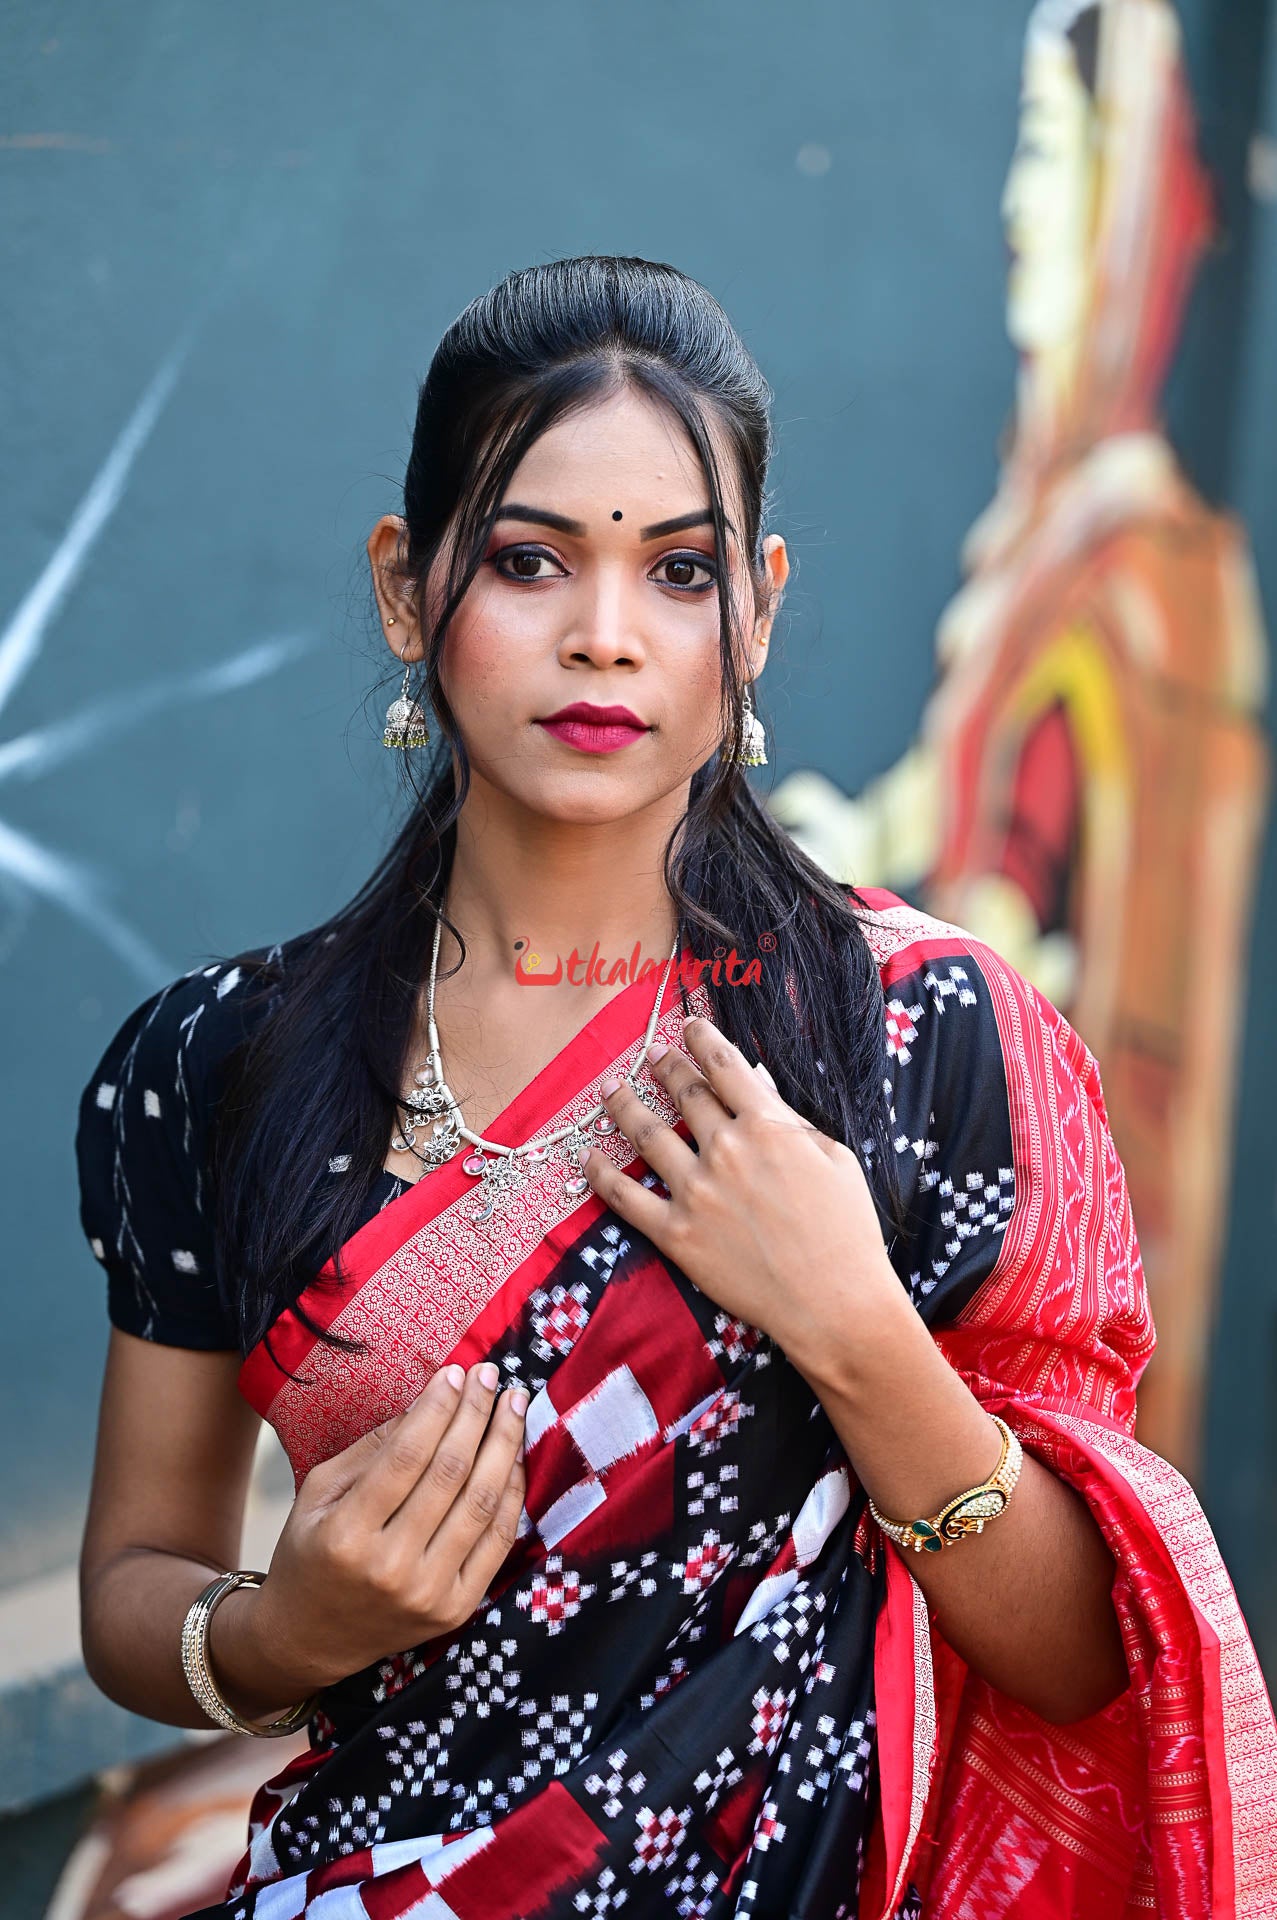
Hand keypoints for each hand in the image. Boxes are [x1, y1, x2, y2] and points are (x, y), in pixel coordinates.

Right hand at [214, 1362, 526, 1703]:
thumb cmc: (312, 1551)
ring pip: (482, 1503)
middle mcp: (391, 1567)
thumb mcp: (318, 1492)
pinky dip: (513, 1493)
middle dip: (475, 1415)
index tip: (455, 1372)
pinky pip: (498, 1541)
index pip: (406, 1456)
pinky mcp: (456, 1608)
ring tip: (514, 1404)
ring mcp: (428, 1593)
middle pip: (450, 1474)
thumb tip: (429, 1399)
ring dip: (504, 1445)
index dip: (437, 1408)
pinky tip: (515, 1456)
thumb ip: (372, 1447)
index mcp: (346, 1534)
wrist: (308, 1639)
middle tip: (491, 1376)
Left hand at [579, 1015, 903, 1383]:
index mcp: (768, 1126)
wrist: (834, 1302)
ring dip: (624, 1106)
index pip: (725, 1065)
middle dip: (666, 1067)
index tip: (689, 1025)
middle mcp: (725, 1149)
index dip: (703, 1039)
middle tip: (652, 1055)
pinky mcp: (675, 1233)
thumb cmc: (846, 1231)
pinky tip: (588, 1157)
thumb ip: (789, 1119)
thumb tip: (756, 1084)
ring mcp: (695, 1191)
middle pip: (685, 1094)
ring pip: (646, 1134)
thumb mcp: (834, 1158)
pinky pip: (626, 1198)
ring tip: (610, 1090)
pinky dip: (601, 1175)